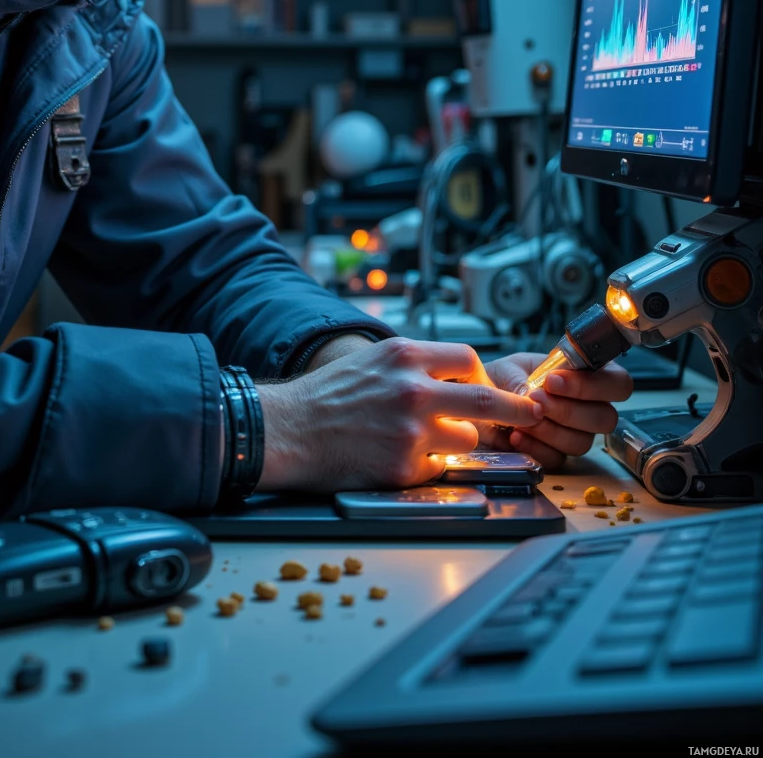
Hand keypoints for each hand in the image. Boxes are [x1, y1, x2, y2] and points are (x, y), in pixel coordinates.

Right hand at [256, 338, 538, 492]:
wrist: (290, 429)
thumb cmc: (328, 395)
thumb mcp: (373, 360)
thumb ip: (415, 364)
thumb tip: (459, 376)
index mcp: (405, 355)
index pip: (469, 359)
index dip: (483, 377)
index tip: (490, 388)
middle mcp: (413, 389)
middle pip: (488, 400)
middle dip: (518, 410)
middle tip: (533, 414)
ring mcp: (411, 431)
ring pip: (467, 438)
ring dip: (457, 441)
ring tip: (427, 439)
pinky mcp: (404, 467)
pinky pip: (439, 468)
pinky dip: (429, 466)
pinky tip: (400, 457)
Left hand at [481, 352, 633, 468]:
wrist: (479, 401)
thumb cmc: (502, 378)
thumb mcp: (511, 369)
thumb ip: (523, 381)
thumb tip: (533, 401)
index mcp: (586, 376)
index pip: (619, 383)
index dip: (593, 385)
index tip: (554, 382)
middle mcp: (588, 408)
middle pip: (605, 418)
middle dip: (568, 410)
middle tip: (536, 399)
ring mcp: (575, 435)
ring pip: (582, 442)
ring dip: (550, 430)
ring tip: (520, 418)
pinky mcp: (556, 456)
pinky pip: (557, 459)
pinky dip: (534, 447)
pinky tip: (514, 435)